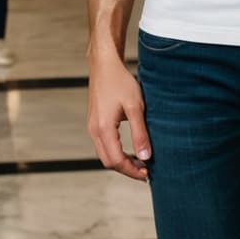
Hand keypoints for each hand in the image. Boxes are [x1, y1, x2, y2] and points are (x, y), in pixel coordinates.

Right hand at [87, 50, 151, 181]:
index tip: (147, 174)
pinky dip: (116, 152)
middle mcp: (94, 130)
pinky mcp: (94, 122)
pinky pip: (103, 145)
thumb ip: (140, 133)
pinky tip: (130, 148)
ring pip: (104, 154)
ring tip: (140, 161)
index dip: (132, 171)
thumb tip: (146, 156)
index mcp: (103, 129)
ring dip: (121, 161)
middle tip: (146, 171)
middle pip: (108, 161)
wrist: (104, 65)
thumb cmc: (120, 82)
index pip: (116, 160)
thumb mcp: (135, 106)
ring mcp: (92, 127)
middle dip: (126, 169)